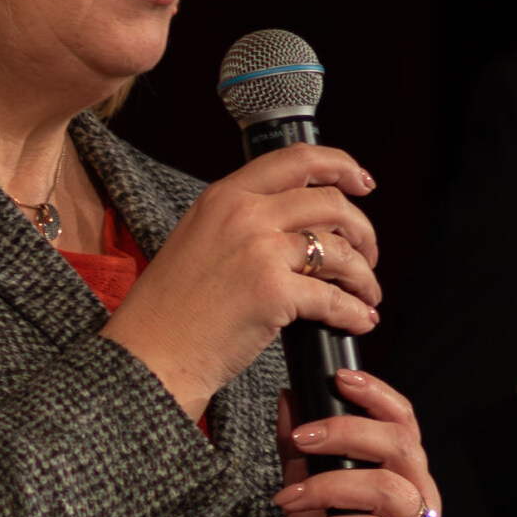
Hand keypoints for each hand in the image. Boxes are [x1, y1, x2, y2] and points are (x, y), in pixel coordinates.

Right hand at [108, 142, 382, 415]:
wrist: (148, 356)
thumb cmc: (168, 312)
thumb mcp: (196, 241)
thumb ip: (240, 223)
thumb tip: (297, 229)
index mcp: (223, 196)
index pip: (297, 160)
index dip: (342, 167)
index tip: (362, 183)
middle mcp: (243, 214)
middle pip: (330, 203)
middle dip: (363, 231)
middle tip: (368, 255)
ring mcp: (260, 251)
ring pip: (339, 249)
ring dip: (364, 275)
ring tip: (366, 294)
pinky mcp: (273, 293)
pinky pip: (335, 297)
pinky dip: (354, 312)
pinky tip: (358, 321)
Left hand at [280, 367, 439, 516]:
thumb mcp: (306, 505)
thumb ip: (300, 458)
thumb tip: (288, 402)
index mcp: (401, 475)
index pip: (402, 421)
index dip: (376, 393)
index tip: (338, 377)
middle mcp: (419, 498)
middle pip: (399, 444)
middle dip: (347, 431)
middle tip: (302, 438)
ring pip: (388, 487)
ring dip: (330, 486)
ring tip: (289, 500)